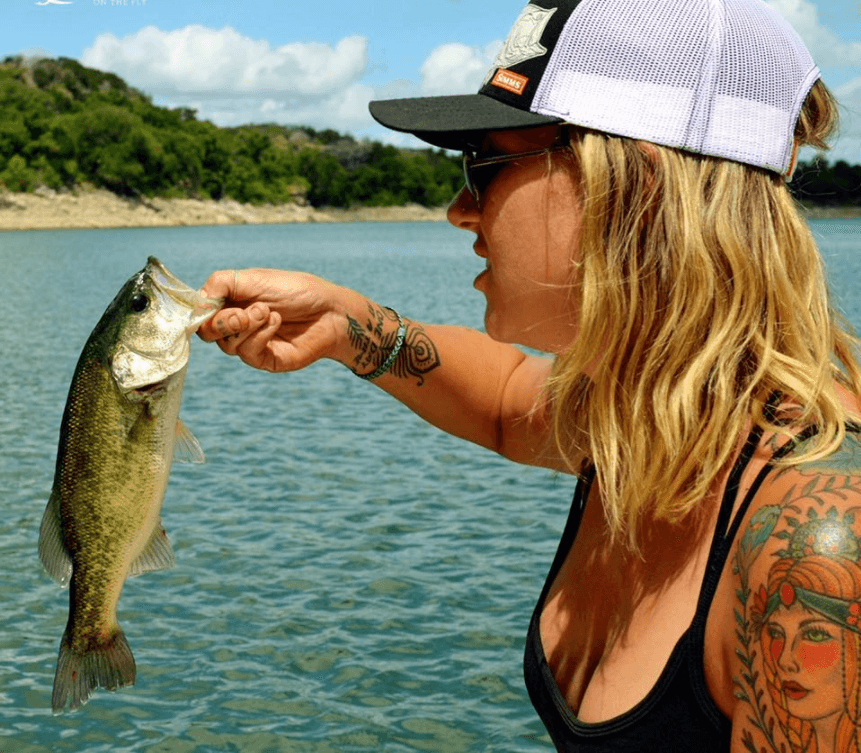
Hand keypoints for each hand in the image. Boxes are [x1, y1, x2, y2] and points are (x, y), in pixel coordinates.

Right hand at [197, 268, 344, 372]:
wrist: (331, 311)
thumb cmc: (297, 291)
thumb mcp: (255, 278)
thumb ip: (221, 283)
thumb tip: (196, 300)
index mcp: (231, 303)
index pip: (200, 313)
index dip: (199, 312)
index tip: (211, 304)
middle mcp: (237, 325)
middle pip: (207, 333)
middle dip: (222, 322)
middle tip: (247, 311)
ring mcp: (250, 344)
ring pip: (226, 344)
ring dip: (246, 325)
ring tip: (268, 312)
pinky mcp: (264, 359)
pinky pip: (247, 353)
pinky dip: (259, 335)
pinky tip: (276, 322)